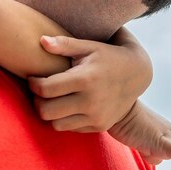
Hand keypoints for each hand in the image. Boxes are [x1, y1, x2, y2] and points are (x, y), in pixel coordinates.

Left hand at [28, 34, 151, 131]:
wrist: (138, 75)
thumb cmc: (108, 56)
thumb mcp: (89, 46)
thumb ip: (64, 44)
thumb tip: (41, 41)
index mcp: (85, 79)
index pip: (46, 89)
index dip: (33, 84)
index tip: (32, 78)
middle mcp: (91, 101)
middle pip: (46, 111)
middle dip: (36, 101)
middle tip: (38, 90)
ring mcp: (96, 116)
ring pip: (55, 124)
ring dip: (48, 112)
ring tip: (50, 98)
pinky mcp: (100, 126)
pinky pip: (70, 129)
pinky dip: (63, 119)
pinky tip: (65, 105)